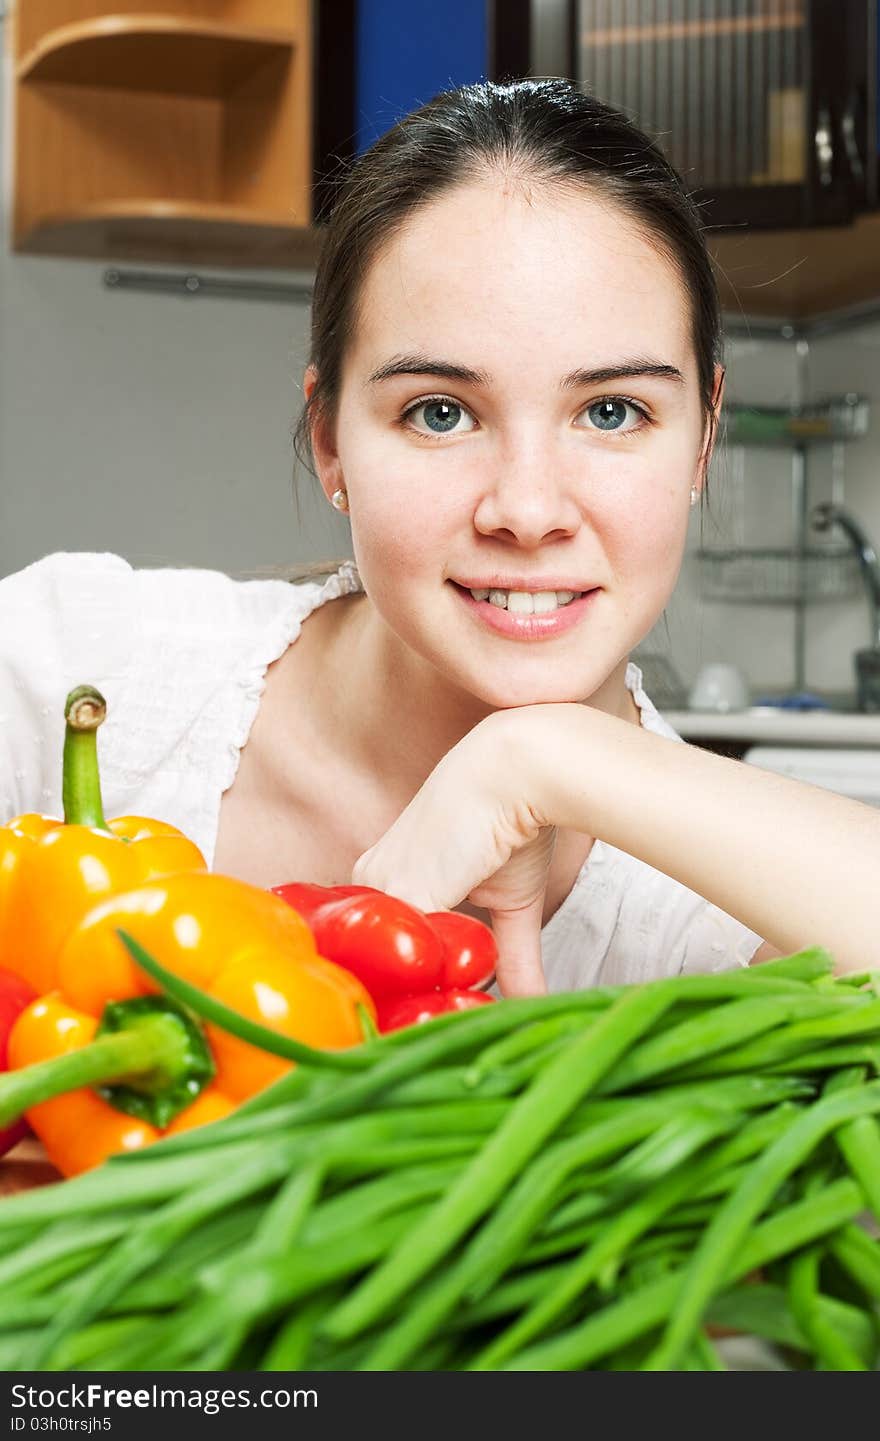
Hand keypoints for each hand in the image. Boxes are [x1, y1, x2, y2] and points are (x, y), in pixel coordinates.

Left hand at [351, 714, 555, 995]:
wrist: (519, 771)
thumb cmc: (515, 821)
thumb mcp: (512, 903)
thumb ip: (513, 957)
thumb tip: (533, 1001)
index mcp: (388, 877)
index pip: (382, 942)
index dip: (407, 977)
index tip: (428, 1006)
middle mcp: (372, 880)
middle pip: (379, 959)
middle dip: (409, 993)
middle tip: (435, 1019)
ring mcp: (381, 887)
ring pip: (391, 961)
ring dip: (425, 987)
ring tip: (452, 1004)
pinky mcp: (402, 890)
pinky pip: (409, 955)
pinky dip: (435, 979)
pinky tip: (456, 987)